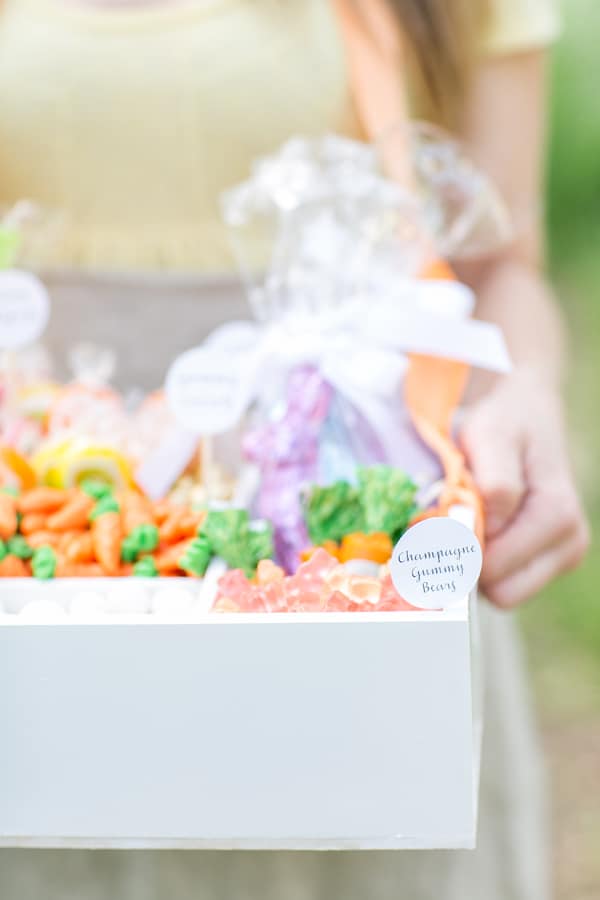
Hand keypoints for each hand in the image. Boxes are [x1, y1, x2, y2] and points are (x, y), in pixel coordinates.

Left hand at [459, 370, 588, 607]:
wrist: (527, 414)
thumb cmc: (505, 423)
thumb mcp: (492, 437)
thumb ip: (494, 484)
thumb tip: (485, 533)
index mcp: (557, 515)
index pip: (494, 569)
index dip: (458, 549)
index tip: (435, 522)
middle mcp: (569, 542)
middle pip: (501, 593)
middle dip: (470, 562)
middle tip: (449, 523)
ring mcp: (562, 556)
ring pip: (502, 594)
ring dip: (477, 564)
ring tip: (469, 521)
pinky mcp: (549, 562)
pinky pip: (505, 584)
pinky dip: (486, 564)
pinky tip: (480, 530)